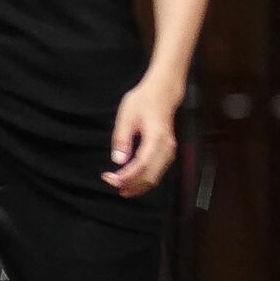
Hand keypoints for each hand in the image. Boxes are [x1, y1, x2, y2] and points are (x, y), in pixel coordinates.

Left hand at [103, 77, 179, 198]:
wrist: (163, 92)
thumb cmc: (144, 101)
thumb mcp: (126, 116)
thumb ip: (122, 139)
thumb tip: (119, 161)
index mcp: (156, 137)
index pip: (141, 165)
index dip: (126, 176)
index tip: (110, 178)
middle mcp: (166, 147)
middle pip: (149, 176)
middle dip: (130, 184)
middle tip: (111, 183)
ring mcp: (169, 151)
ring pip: (155, 177)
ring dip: (138, 186)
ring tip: (121, 188)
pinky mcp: (168, 152)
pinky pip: (158, 173)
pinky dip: (145, 180)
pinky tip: (133, 182)